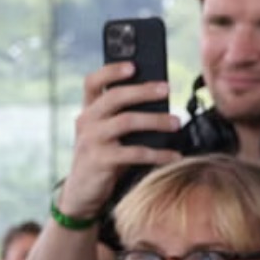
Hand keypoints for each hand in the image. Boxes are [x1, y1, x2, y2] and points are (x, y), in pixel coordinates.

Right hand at [54, 61, 180, 223]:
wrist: (82, 193)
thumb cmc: (103, 157)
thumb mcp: (106, 133)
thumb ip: (122, 114)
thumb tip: (160, 97)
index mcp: (88, 110)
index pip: (92, 82)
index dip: (111, 71)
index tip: (133, 66)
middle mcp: (86, 121)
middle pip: (114, 97)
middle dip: (143, 91)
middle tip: (167, 89)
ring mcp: (91, 140)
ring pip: (127, 121)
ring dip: (156, 120)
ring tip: (176, 123)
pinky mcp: (100, 160)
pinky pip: (134, 152)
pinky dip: (158, 154)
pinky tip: (173, 155)